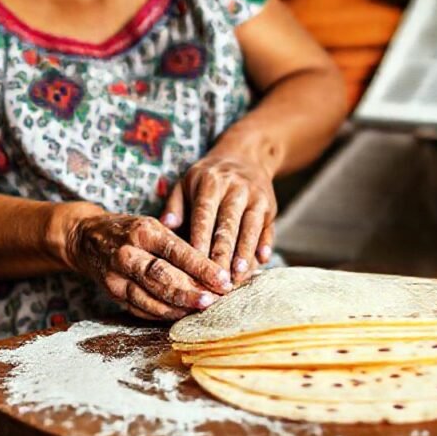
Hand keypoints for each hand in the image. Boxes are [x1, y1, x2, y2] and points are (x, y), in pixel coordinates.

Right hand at [68, 213, 232, 320]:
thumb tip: (213, 269)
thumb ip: (179, 246)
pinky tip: (181, 315)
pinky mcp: (113, 294)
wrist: (85, 238)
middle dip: (190, 292)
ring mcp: (117, 276)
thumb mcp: (153, 226)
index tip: (223, 279)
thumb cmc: (129, 230)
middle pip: (161, 278)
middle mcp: (127, 254)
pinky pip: (141, 309)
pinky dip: (163, 314)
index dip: (201, 267)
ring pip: (151, 298)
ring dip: (178, 308)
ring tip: (201, 310)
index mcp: (142, 232)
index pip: (176, 251)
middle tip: (214, 301)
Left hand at [160, 154, 276, 284]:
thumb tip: (166, 225)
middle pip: (229, 225)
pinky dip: (265, 244)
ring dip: (245, 253)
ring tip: (238, 277)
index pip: (205, 214)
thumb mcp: (186, 182)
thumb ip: (175, 204)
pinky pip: (268, 227)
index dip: (201, 238)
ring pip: (251, 228)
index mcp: (211, 183)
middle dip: (223, 254)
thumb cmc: (208, 177)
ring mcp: (256, 197)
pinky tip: (261, 261)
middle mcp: (236, 189)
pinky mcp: (270, 206)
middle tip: (216, 279)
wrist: (246, 156)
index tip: (196, 261)